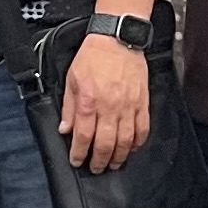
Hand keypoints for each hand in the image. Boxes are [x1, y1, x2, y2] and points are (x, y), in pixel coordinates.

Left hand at [60, 29, 151, 172]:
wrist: (117, 38)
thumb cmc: (94, 56)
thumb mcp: (72, 79)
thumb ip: (69, 107)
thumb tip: (65, 129)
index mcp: (89, 101)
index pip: (83, 136)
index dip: (79, 153)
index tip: (77, 160)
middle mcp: (109, 107)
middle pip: (105, 144)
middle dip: (99, 161)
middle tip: (96, 168)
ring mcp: (128, 106)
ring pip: (125, 141)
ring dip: (119, 157)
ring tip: (114, 163)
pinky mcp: (142, 102)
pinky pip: (142, 128)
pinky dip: (138, 142)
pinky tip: (132, 148)